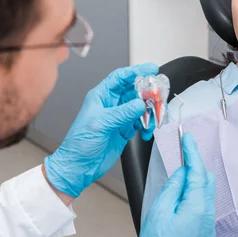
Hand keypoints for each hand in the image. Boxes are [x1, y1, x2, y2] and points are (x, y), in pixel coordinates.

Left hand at [44, 63, 158, 197]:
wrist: (79, 167)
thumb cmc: (79, 144)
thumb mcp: (100, 124)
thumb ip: (122, 113)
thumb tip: (140, 104)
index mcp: (101, 96)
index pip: (121, 77)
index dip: (136, 71)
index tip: (151, 69)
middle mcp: (111, 104)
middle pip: (135, 90)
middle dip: (148, 93)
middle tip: (158, 97)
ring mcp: (119, 117)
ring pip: (141, 106)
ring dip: (150, 112)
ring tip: (153, 119)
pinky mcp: (125, 129)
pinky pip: (142, 122)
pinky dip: (147, 126)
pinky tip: (145, 132)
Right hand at [138, 133, 215, 236]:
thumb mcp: (159, 210)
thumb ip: (173, 187)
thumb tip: (181, 172)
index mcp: (196, 206)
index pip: (198, 171)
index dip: (192, 152)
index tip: (188, 138)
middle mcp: (208, 213)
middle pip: (206, 179)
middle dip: (196, 165)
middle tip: (183, 153)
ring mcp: (209, 222)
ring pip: (206, 192)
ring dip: (195, 180)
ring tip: (180, 175)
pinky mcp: (206, 230)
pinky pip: (205, 204)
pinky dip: (196, 194)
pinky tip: (183, 196)